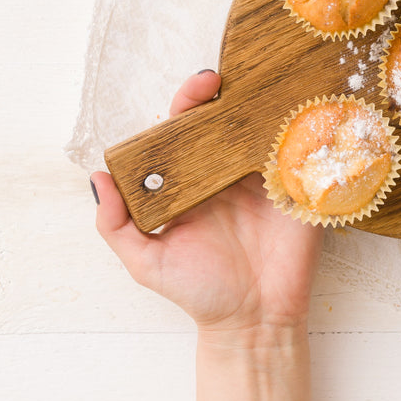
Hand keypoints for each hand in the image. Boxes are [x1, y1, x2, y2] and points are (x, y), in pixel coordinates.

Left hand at [91, 70, 323, 333]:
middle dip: (222, 93)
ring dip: (261, 102)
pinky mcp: (301, 188)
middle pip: (226, 119)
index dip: (187, 105)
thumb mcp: (147, 262)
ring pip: (263, 127)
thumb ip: (118, 225)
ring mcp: (266, 177)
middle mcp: (230, 173)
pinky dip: (301, 129)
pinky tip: (296, 109)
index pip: (187, 131)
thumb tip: (98, 178)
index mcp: (194, 182)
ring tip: (257, 84)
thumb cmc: (200, 292)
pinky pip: (302, 152)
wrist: (254, 321)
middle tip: (218, 80)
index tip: (193, 90)